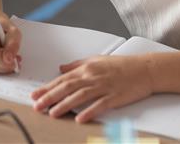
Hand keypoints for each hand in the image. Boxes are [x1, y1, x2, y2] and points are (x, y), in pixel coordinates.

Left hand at [31, 55, 153, 122]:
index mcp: (87, 68)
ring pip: (80, 96)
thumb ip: (76, 65)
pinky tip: (80, 118)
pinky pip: (100, 105)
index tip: (35, 94)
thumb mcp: (96, 60)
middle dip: (50, 97)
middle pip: (67, 87)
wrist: (144, 69)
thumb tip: (61, 68)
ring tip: (52, 113)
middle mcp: (92, 76)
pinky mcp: (115, 96)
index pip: (62, 79)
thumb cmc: (121, 65)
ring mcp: (104, 86)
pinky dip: (89, 111)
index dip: (47, 87)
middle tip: (37, 105)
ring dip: (65, 105)